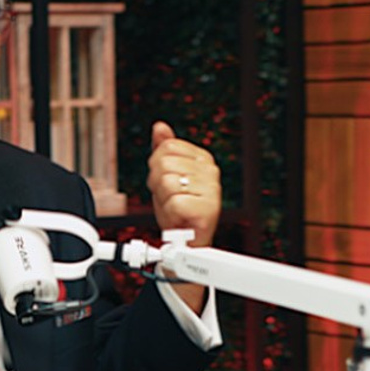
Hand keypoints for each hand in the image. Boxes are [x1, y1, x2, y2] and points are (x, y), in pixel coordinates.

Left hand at [146, 121, 220, 246]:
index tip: (168, 183)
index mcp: (202, 158)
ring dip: (163, 199)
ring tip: (175, 208)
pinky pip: (174, 202)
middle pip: (164, 162)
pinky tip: (179, 218)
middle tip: (170, 198)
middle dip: (158, 184)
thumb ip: (163, 149)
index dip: (157, 166)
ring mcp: (212, 189)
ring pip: (167, 181)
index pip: (167, 146)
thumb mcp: (166, 175)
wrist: (186, 243)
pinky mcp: (208, 209)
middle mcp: (210, 171)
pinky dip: (170, 213)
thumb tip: (159, 127)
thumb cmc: (178, 211)